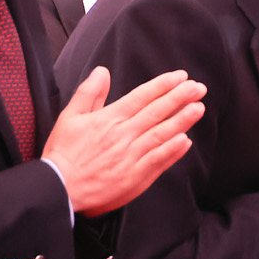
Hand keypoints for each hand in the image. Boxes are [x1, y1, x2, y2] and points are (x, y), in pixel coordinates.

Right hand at [41, 67, 206, 215]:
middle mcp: (123, 135)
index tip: (180, 77)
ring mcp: (131, 156)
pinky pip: (158, 160)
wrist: (60, 187)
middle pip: (156, 112)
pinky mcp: (135, 176)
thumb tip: (102, 71)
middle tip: (198, 87)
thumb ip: (89, 92)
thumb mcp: (69, 116)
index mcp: (108, 119)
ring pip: (161, 134)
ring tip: (198, 108)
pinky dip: (172, 151)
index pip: (141, 97)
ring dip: (181, 120)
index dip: (162, 85)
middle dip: (179, 98)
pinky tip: (185, 141)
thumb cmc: (64, 153)